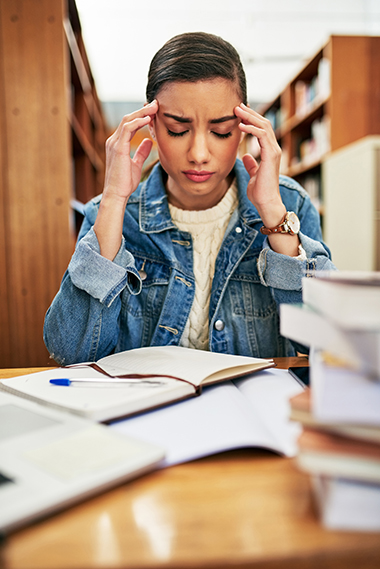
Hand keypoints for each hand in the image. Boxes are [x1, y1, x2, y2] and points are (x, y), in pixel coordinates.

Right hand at [103, 100, 157, 202]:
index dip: (142, 116)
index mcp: (118, 144)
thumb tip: (149, 141)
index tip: (155, 111)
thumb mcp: (136, 164)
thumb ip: (141, 152)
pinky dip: (138, 122)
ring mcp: (114, 143)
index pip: (129, 124)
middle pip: (128, 118)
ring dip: (142, 112)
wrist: (117, 194)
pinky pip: (127, 129)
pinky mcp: (118, 148)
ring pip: (127, 120)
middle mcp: (114, 141)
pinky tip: (148, 119)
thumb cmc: (125, 182)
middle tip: (157, 103)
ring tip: (155, 107)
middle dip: (143, 110)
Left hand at [234, 104, 284, 226]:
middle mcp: (274, 149)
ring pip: (263, 126)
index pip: (261, 129)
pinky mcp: (271, 155)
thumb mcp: (253, 174)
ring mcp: (274, 151)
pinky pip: (262, 136)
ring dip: (250, 117)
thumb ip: (251, 164)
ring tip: (237, 110)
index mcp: (270, 152)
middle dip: (250, 113)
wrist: (266, 203)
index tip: (240, 112)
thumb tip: (245, 157)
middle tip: (238, 105)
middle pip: (263, 123)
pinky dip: (251, 128)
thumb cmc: (260, 191)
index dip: (251, 119)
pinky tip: (240, 125)